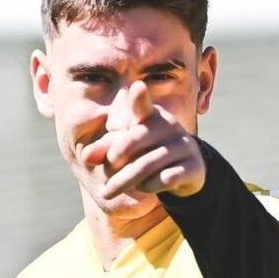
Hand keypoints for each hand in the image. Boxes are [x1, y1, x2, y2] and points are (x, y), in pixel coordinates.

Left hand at [80, 81, 205, 199]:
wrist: (185, 171)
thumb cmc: (147, 154)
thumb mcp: (125, 150)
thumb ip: (104, 150)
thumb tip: (85, 157)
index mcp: (151, 116)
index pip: (142, 105)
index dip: (139, 98)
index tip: (137, 87)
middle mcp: (169, 126)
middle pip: (133, 142)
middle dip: (113, 164)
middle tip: (104, 181)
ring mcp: (183, 145)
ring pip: (148, 164)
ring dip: (125, 181)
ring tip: (111, 190)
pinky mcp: (193, 166)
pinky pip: (166, 178)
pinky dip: (149, 186)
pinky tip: (143, 187)